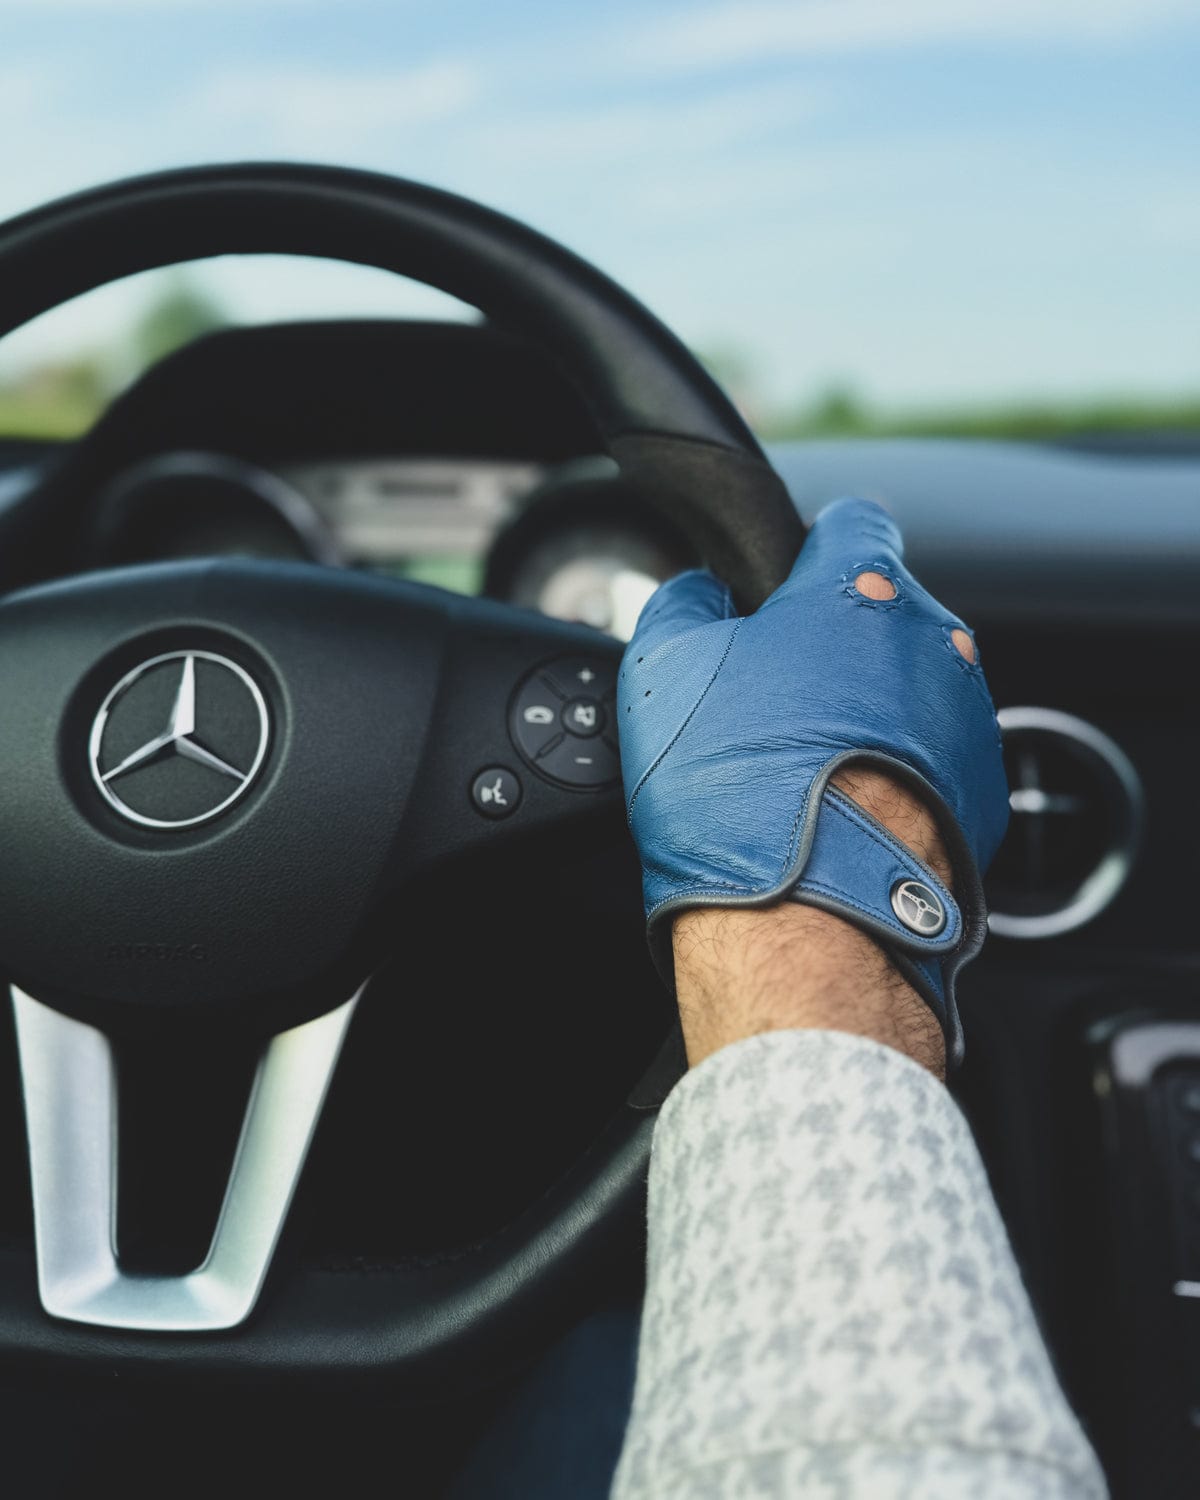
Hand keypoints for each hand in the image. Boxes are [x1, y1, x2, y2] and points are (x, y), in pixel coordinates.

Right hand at [617, 498, 1008, 1067]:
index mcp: (858, 592)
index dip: (808, 547)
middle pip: (881, 612)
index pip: (850, 522)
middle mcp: (931, 643)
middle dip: (833, 640)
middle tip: (773, 695)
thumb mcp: (663, 669)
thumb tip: (697, 593)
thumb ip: (680, 602)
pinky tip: (843, 807)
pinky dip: (896, 770)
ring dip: (866, 708)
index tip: (785, 582)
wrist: (809, 920)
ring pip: (910, 687)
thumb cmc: (736, 790)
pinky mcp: (979, 791)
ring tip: (804, 766)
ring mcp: (966, 718)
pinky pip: (932, 756)